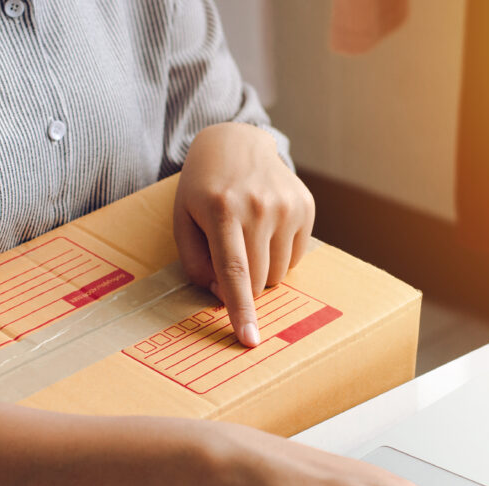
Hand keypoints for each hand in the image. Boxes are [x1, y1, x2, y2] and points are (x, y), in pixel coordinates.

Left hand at [174, 122, 314, 346]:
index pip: (234, 271)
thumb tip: (223, 295)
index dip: (241, 310)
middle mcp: (259, 207)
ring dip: (261, 272)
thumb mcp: (183, 221)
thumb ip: (196, 263)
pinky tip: (265, 230)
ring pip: (278, 274)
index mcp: (222, 210)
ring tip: (247, 240)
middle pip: (258, 280)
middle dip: (242, 287)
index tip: (249, 339)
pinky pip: (295, 258)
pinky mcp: (306, 207)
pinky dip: (278, 256)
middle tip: (227, 263)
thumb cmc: (202, 188)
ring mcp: (287, 206)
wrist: (236, 143)